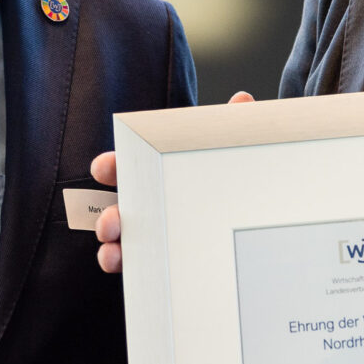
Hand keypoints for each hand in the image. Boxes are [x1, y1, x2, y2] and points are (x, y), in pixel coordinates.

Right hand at [91, 91, 254, 273]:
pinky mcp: (160, 260)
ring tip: (114, 249)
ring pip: (121, 238)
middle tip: (113, 221)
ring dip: (111, 243)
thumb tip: (243, 100)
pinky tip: (120, 263)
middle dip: (109, 215)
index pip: (130, 167)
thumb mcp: (238, 152)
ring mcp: (154, 232)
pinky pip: (132, 263)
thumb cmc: (236, 178)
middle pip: (121, 207)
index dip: (112, 167)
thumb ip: (237, 128)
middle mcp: (153, 202)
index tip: (103, 168)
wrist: (260, 218)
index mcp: (162, 172)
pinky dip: (119, 263)